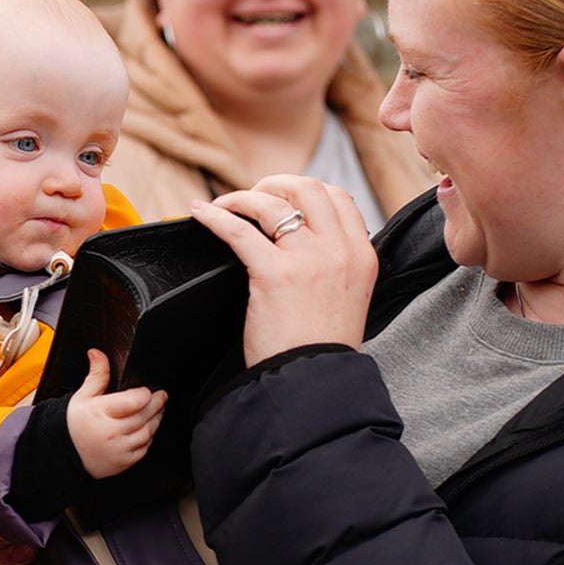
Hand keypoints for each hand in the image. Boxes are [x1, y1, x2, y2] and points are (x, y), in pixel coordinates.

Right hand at [67, 351, 165, 479]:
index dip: (145, 394)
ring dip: (155, 420)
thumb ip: (97, 375)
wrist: (66, 454)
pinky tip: (145, 429)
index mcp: (101, 412)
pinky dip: (148, 438)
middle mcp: (111, 432)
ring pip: (147, 432)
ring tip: (155, 411)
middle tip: (160, 397)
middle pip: (144, 415)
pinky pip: (144, 448)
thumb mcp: (83, 396)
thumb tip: (98, 354)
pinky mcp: (123, 462)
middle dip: (157, 405)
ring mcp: (118, 449)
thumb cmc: (74, 425)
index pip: (134, 401)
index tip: (148, 391)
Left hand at [187, 175, 376, 365]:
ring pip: (271, 203)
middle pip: (307, 188)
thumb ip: (335, 265)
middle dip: (275, 184)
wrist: (312, 381)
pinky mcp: (275, 273)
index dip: (306, 191)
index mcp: (361, 255)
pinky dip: (215, 216)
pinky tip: (202, 213)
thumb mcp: (349, 297)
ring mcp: (308, 259)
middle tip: (253, 198)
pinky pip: (238, 230)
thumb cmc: (320, 348)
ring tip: (224, 205)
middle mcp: (340, 250)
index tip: (284, 198)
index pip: (338, 198)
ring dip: (242, 197)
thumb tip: (303, 239)